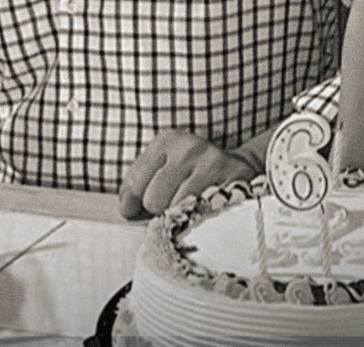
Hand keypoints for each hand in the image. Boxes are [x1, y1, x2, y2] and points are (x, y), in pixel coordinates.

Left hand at [119, 129, 255, 218]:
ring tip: (189, 211)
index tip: (133, 212)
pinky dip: (200, 222)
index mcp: (166, 141)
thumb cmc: (191, 173)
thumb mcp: (163, 167)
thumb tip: (126, 210)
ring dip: (181, 218)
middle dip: (159, 211)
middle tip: (171, 208)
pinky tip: (203, 214)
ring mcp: (212, 164)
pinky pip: (203, 215)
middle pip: (153, 200)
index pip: (135, 182)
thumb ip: (139, 185)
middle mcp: (188, 148)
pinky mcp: (233, 183)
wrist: (237, 168)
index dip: (131, 204)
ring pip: (178, 210)